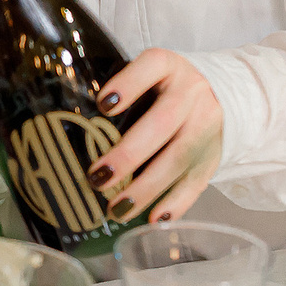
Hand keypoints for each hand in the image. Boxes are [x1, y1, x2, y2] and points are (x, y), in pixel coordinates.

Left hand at [89, 48, 224, 223]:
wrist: (220, 95)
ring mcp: (206, 125)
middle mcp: (191, 93)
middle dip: (129, 153)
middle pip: (163, 123)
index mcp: (168, 67)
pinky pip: (197, 182)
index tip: (102, 105)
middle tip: (97, 178)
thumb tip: (64, 122)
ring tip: (117, 209)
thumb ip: (117, 92)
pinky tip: (154, 219)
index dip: (128, 84)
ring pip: (179, 157)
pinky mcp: (213, 156)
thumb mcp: (147, 76)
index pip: (151, 67)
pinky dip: (176, 203)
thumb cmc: (164, 88)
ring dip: (146, 187)